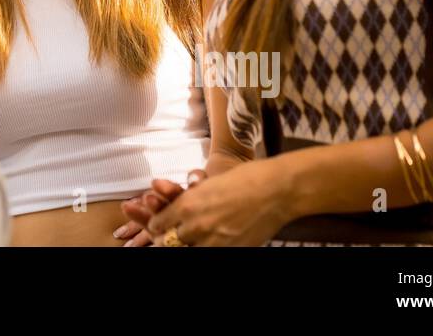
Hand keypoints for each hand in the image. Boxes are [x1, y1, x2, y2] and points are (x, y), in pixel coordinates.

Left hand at [125, 158, 295, 246]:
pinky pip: (207, 253)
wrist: (276, 189)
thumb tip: (178, 210)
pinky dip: (203, 248)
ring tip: (183, 241)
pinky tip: (204, 244)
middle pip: (168, 242)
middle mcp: (197, 224)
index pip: (158, 224)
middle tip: (162, 238)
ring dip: (184, 244)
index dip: (155, 226)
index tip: (157, 226)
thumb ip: (191, 199)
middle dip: (165, 239)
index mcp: (188, 204)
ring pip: (186, 249)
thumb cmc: (245, 179)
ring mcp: (214, 240)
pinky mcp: (231, 250)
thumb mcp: (208, 184)